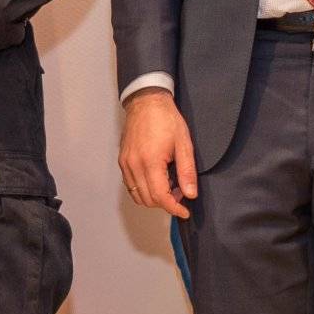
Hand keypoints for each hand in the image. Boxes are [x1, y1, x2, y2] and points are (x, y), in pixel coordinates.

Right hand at [119, 88, 197, 218]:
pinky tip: (156, 180)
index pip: (160, 197)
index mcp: (150, 162)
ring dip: (154, 198)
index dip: (174, 208)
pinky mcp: (122, 162)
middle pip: (148, 200)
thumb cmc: (165, 119)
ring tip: (169, 186)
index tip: (184, 211)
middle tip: (180, 192)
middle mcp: (134, 166)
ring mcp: (126, 164)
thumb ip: (187, 171)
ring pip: (138, 195)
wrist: (146, 102)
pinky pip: (131, 185)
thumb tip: (190, 193)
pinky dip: (143, 190)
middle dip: (166, 203)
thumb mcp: (184, 144)